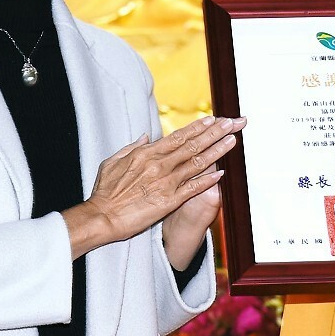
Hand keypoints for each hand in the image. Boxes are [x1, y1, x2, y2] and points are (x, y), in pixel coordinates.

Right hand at [64, 117, 244, 257]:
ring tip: (233, 140)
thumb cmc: (105, 191)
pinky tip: (221, 173)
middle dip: (215, 132)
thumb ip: (133, 147)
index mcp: (146, 154)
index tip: (212, 119)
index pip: (178, 136)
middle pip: (193, 145)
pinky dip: (208, 180)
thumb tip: (147, 136)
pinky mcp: (169, 201)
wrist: (102, 217)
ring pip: (197, 163)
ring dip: (217, 151)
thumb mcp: (113, 161)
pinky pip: (193, 188)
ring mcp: (166, 182)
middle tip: (232, 122)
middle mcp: (159, 165)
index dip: (197, 127)